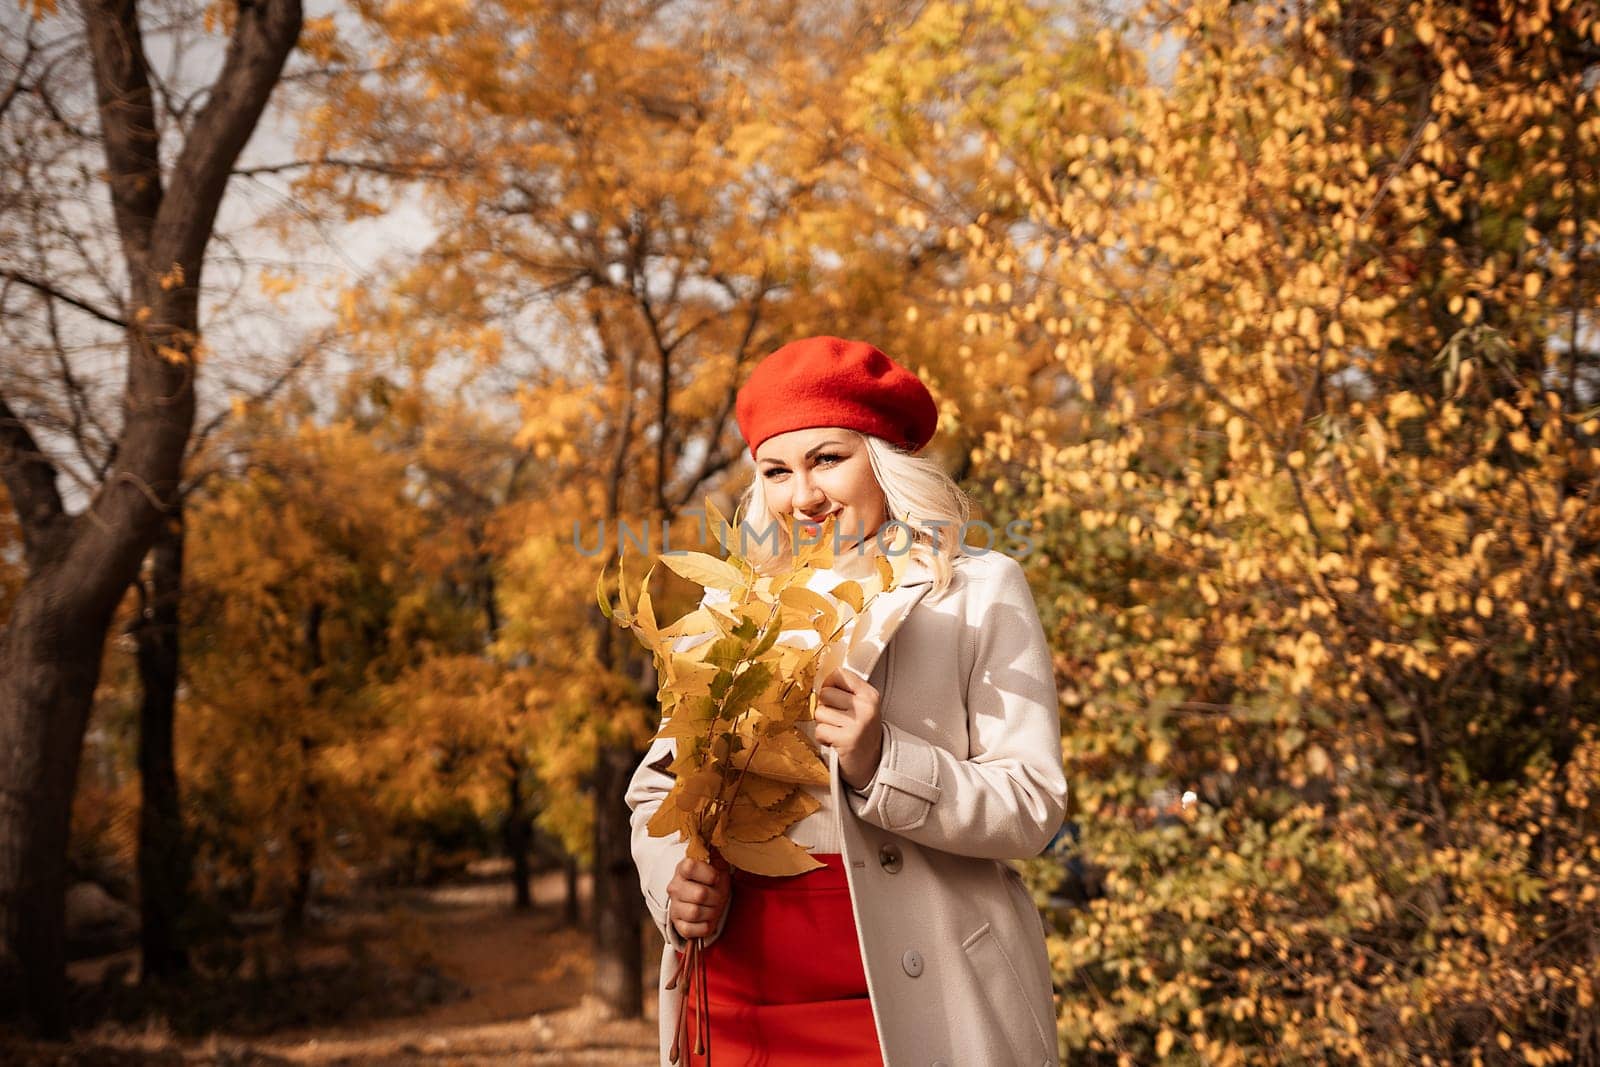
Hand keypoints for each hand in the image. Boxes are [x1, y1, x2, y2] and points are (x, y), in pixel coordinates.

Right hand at [666, 856, 730, 940]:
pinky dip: (704, 927)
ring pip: (695, 913)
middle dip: (716, 896)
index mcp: (683, 869)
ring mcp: (675, 907)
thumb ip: (716, 852)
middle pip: (699, 894)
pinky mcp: (677, 925)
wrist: (707, 900)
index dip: (708, 874)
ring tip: (713, 907)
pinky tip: (707, 919)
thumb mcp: (717, 863)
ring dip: (711, 912)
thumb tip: (718, 836)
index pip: (690, 867)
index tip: (716, 877)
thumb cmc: (713, 880)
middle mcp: (675, 887)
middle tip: (718, 895)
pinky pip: (691, 930)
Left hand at [816, 666, 883, 789]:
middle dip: (825, 708)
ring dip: (823, 724)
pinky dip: (823, 738)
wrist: (871, 764)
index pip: (839, 674)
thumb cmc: (861, 733)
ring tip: (837, 731)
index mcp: (869, 694)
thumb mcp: (861, 707)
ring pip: (819, 713)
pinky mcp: (847, 740)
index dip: (829, 684)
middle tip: (837, 720)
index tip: (832, 697)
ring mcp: (858, 723)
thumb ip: (844, 692)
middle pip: (825, 693)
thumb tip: (818, 684)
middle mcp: (866, 706)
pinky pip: (820, 731)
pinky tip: (835, 742)